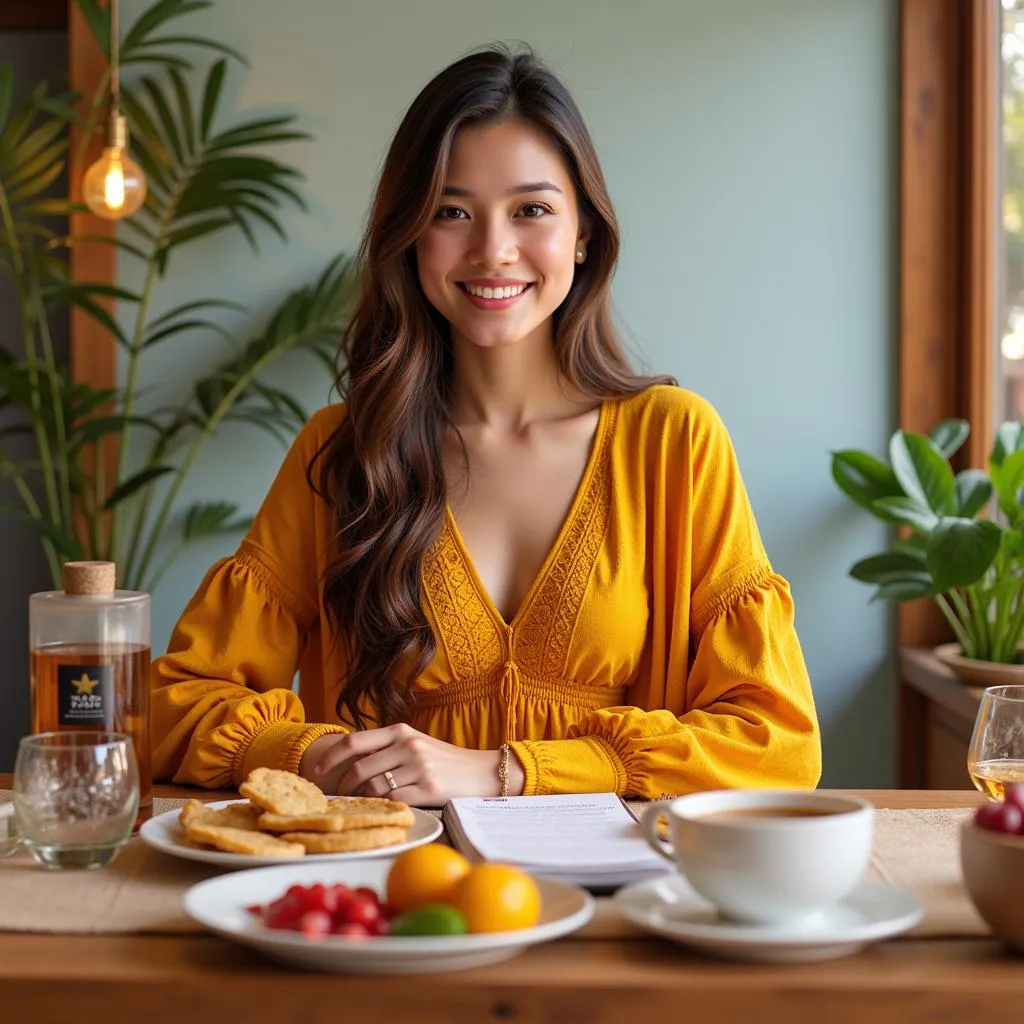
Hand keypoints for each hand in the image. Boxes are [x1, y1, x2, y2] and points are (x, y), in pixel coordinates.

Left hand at [306, 724, 523, 806]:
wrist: (481, 772)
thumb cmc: (444, 760)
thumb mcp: (415, 744)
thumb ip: (387, 748)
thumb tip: (349, 762)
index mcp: (400, 731)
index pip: (354, 742)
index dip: (330, 757)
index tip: (316, 771)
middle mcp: (407, 745)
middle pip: (359, 768)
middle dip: (342, 785)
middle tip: (337, 796)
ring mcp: (418, 766)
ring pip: (374, 786)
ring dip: (363, 798)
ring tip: (361, 804)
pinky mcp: (428, 788)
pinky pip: (393, 800)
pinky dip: (384, 806)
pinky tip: (384, 809)